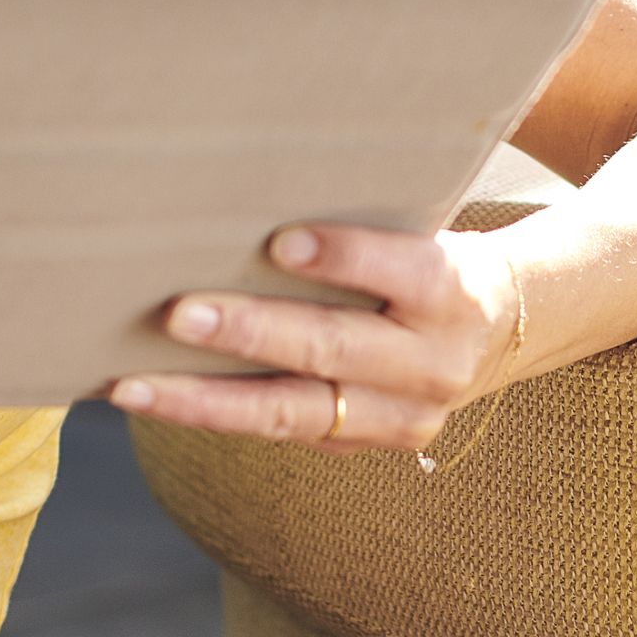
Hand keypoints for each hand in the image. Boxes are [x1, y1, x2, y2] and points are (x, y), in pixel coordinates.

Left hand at [107, 223, 511, 455]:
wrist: (502, 329)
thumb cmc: (431, 256)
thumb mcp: (423, 227)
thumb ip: (361, 221)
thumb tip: (247, 190)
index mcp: (451, 291)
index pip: (401, 269)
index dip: (342, 257)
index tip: (278, 241)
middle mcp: (431, 363)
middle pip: (333, 348)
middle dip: (250, 333)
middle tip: (176, 314)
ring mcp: (399, 417)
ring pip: (293, 413)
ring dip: (205, 400)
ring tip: (134, 385)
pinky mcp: (363, 446)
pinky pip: (282, 434)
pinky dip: (213, 416)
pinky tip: (154, 398)